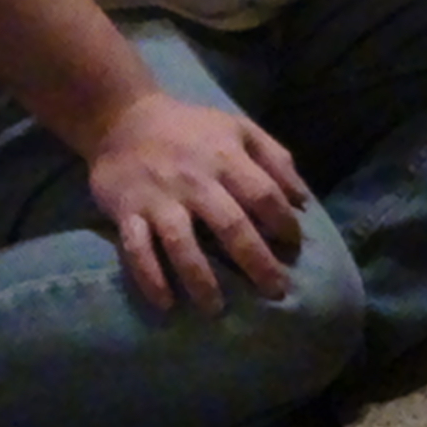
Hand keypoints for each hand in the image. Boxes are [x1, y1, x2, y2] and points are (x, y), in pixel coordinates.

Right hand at [87, 93, 308, 313]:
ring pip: (182, 243)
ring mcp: (159, 198)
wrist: (121, 117)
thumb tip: (304, 202)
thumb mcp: (240, 130)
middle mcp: (194, 180)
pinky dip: (150, 277)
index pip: (264, 196)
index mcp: (226, 158)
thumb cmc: (193, 130)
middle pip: (231, 226)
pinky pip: (136, 248)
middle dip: (256, 262)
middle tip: (275, 292)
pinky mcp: (126, 211)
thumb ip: (277, 160)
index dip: (284, 224)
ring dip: (200, 279)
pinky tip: (166, 303)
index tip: (292, 248)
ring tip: (216, 309)